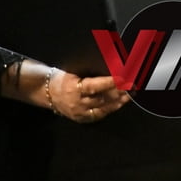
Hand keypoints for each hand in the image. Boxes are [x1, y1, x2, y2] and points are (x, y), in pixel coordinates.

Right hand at [6, 64, 130, 121]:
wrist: (47, 93)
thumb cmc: (62, 77)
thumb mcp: (71, 70)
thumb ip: (88, 69)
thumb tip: (110, 61)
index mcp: (73, 87)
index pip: (95, 85)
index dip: (110, 82)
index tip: (124, 77)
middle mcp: (77, 102)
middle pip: (102, 97)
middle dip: (120, 91)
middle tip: (134, 84)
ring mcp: (80, 112)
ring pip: (104, 108)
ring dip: (119, 100)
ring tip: (132, 93)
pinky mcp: (82, 119)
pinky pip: (100, 115)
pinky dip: (111, 108)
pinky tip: (121, 103)